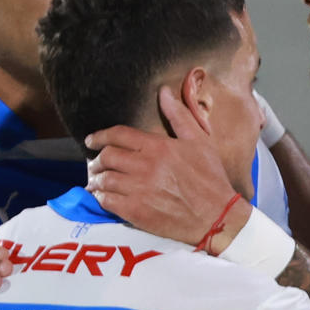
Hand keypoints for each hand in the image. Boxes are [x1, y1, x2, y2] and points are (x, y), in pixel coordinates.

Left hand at [86, 85, 245, 248]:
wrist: (217, 216)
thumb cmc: (210, 179)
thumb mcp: (200, 142)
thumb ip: (179, 116)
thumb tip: (164, 92)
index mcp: (158, 147)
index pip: (119, 134)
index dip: (100, 135)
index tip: (92, 140)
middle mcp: (146, 166)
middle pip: (107, 156)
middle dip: (97, 159)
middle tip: (96, 164)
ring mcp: (139, 190)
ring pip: (104, 180)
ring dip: (96, 180)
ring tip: (96, 181)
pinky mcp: (136, 212)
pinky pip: (106, 201)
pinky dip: (100, 198)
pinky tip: (102, 197)